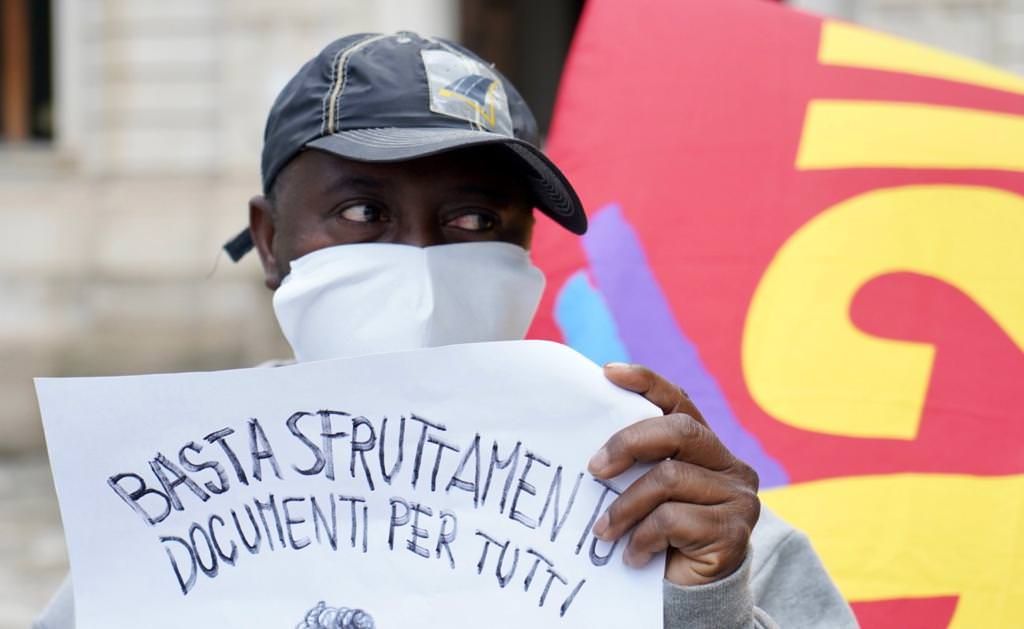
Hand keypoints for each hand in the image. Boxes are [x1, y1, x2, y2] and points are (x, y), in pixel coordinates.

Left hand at [588, 363, 759, 585]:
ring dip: (625, 506)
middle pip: (678, 431)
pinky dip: (643, 537)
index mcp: (705, 447)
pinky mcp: (735, 531)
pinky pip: (674, 519)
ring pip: (670, 478)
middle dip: (628, 443)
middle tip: (593, 469)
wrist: (691, 596)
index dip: (646, 381)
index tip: (607, 373)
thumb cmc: (660, 538)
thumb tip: (589, 439)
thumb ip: (637, 464)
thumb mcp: (646, 493)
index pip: (678, 401)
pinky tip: (633, 555)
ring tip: (603, 531)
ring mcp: (738, 497)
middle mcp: (730, 464)